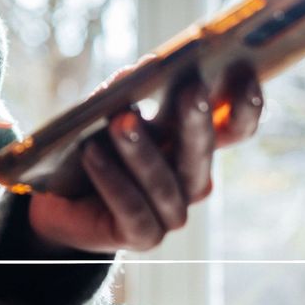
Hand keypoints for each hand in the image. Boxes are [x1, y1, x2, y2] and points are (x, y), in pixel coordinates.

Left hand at [27, 62, 263, 253]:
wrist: (57, 197)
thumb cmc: (92, 144)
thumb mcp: (108, 111)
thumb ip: (128, 91)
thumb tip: (142, 68)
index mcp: (194, 145)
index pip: (234, 128)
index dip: (246, 105)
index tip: (246, 73)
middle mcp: (191, 180)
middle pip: (202, 151)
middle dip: (196, 120)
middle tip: (191, 89)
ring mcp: (171, 212)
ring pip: (164, 182)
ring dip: (141, 150)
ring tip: (120, 121)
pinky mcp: (143, 236)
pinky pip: (131, 208)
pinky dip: (111, 179)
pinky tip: (91, 154)